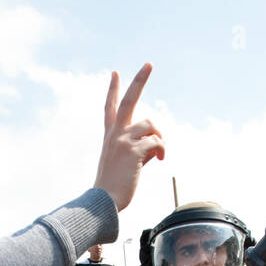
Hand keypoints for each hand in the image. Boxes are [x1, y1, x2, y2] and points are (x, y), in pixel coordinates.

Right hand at [93, 64, 164, 210]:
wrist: (103, 201)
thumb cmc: (113, 187)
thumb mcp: (123, 163)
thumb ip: (138, 150)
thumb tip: (156, 147)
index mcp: (110, 136)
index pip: (110, 107)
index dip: (112, 89)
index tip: (115, 73)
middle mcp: (115, 134)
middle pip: (129, 100)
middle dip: (139, 80)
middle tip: (149, 63)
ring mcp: (123, 141)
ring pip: (151, 124)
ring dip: (159, 137)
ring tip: (158, 155)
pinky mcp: (134, 151)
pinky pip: (157, 142)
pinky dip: (161, 150)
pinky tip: (158, 160)